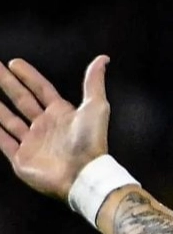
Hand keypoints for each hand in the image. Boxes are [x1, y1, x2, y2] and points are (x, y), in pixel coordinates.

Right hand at [0, 55, 111, 199]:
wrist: (83, 175)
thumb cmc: (91, 141)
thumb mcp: (95, 107)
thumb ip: (94, 83)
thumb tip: (103, 58)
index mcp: (62, 114)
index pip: (41, 90)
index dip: (29, 76)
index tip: (14, 63)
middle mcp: (46, 127)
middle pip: (22, 100)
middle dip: (7, 83)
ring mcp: (32, 143)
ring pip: (8, 120)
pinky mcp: (21, 158)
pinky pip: (2, 141)